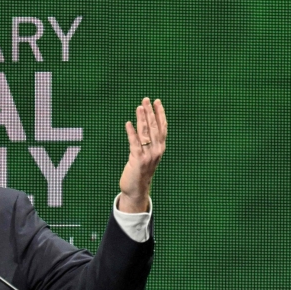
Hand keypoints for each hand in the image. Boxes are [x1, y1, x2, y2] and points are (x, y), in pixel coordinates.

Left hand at [118, 97, 166, 212]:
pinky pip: (134, 144)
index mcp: (160, 148)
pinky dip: (131, 133)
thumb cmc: (141, 170)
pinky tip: (128, 123)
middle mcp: (157, 151)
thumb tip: (144, 125)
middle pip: (154, 128)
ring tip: (139, 107)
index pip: (162, 127)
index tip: (157, 102)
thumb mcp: (148, 155)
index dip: (160, 114)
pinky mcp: (138, 161)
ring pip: (145, 134)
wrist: (137, 189)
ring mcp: (148, 156)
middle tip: (146, 99)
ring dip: (142, 119)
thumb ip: (148, 142)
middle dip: (150, 113)